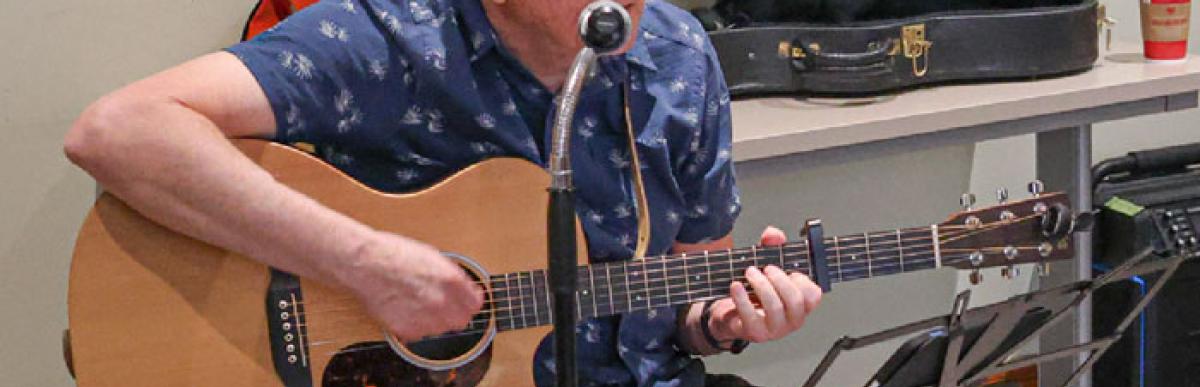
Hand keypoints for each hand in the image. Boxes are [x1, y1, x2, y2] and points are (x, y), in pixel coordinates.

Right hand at [340, 232, 483, 341]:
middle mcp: (441, 302)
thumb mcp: (433, 257)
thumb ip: (453, 277)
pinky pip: (419, 334)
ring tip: (418, 303)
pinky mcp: (406, 329)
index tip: (468, 300)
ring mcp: (424, 318)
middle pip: (461, 321)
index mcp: (451, 280)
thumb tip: (465, 289)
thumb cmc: (395, 254)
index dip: (471, 301)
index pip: (476, 304)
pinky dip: (415, 325)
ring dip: (434, 320)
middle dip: (455, 313)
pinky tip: (405, 309)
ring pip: (440, 330)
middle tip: (443, 305)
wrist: (365, 263)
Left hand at [708, 226, 822, 343]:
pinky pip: (751, 316)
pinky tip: (736, 286)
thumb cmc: (754, 292)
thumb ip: (772, 247)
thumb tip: (774, 235)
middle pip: (795, 300)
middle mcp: (791, 319)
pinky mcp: (755, 333)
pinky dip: (742, 298)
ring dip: (761, 285)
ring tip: (749, 273)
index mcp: (800, 305)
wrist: (731, 315)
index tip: (790, 271)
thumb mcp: (765, 266)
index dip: (803, 281)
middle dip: (779, 280)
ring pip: (775, 307)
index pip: (813, 296)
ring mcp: (775, 329)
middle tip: (766, 268)